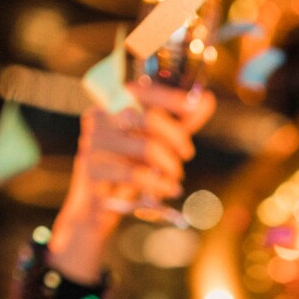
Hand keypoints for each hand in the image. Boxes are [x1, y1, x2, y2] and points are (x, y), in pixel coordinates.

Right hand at [49, 82, 215, 281]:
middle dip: (177, 137)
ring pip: (148, 148)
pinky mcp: (92, 169)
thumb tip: (206, 100)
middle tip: (187, 153)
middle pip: (150, 119)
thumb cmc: (129, 168)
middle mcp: (99, 119)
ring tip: (174, 176)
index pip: (142, 92)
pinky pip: (136, 174)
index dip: (171, 97)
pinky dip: (160, 184)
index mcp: (110, 105)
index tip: (198, 104)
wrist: (96, 207)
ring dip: (171, 165)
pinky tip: (170, 190)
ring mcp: (92, 143)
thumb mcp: (155, 144)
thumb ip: (178, 123)